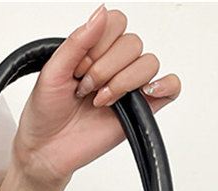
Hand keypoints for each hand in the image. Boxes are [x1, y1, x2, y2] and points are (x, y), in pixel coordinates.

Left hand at [11, 4, 181, 185]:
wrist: (46, 150)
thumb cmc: (46, 112)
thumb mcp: (53, 70)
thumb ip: (78, 41)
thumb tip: (100, 12)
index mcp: (95, 49)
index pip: (116, 22)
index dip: (99, 43)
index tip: (78, 68)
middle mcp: (115, 65)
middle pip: (133, 43)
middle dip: (105, 68)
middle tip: (85, 89)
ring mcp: (130, 87)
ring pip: (149, 63)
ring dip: (123, 81)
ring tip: (100, 101)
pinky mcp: (141, 111)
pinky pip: (171, 89)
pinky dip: (165, 85)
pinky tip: (144, 93)